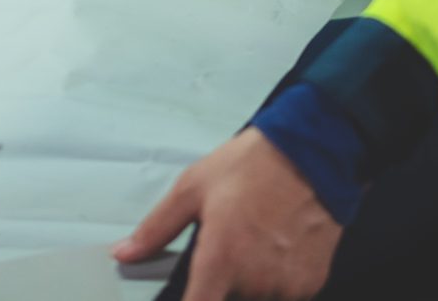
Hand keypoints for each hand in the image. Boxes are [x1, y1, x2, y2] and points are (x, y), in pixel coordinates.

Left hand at [113, 130, 341, 300]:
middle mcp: (254, 279)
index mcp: (221, 258)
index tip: (188, 298)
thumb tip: (124, 253)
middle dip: (222, 281)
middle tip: (231, 245)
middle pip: (227, 299)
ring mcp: (285, 284)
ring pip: (256, 298)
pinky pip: (285, 294)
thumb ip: (156, 228)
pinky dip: (277, 279)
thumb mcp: (193, 187)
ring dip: (250, 281)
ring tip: (255, 241)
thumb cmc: (253, 165)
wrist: (312, 152)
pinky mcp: (311, 283)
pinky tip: (278, 247)